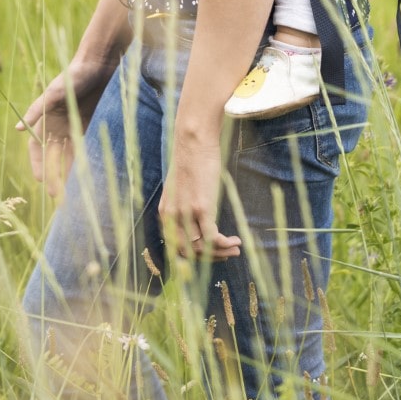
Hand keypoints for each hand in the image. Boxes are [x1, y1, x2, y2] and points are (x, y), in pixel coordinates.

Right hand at [16, 55, 115, 198]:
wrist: (100, 63)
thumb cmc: (74, 75)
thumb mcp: (55, 91)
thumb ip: (38, 109)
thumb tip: (18, 128)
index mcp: (47, 120)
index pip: (37, 148)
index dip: (38, 165)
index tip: (41, 181)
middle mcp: (60, 127)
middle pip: (55, 157)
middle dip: (55, 176)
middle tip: (59, 197)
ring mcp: (77, 128)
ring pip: (71, 157)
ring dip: (71, 174)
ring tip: (75, 193)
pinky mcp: (92, 126)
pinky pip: (88, 149)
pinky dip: (88, 162)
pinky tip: (92, 176)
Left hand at [159, 128, 241, 260]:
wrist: (193, 141)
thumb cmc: (191, 161)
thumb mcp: (180, 189)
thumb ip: (182, 207)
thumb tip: (195, 224)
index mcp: (165, 213)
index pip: (175, 247)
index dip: (193, 256)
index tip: (209, 255)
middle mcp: (172, 217)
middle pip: (188, 252)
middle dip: (209, 258)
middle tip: (226, 255)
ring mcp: (186, 213)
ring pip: (202, 247)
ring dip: (221, 252)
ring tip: (235, 249)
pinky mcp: (202, 208)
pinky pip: (212, 237)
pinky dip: (225, 244)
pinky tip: (235, 241)